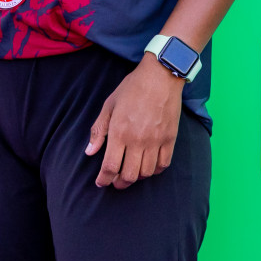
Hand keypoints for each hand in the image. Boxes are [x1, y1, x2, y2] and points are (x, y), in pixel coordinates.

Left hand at [84, 56, 182, 189]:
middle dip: (119, 183)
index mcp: (120, 131)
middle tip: (114, 182)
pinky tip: (148, 167)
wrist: (160, 76)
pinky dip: (154, 171)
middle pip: (129, 175)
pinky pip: (163, 164)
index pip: (111, 166)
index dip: (104, 179)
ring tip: (130, 174)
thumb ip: (98, 130)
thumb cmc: (131, 88)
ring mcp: (156, 141)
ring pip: (146, 173)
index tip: (100, 182)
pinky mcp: (170, 139)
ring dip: (136, 178)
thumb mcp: (109, 105)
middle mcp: (138, 140)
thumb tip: (89, 152)